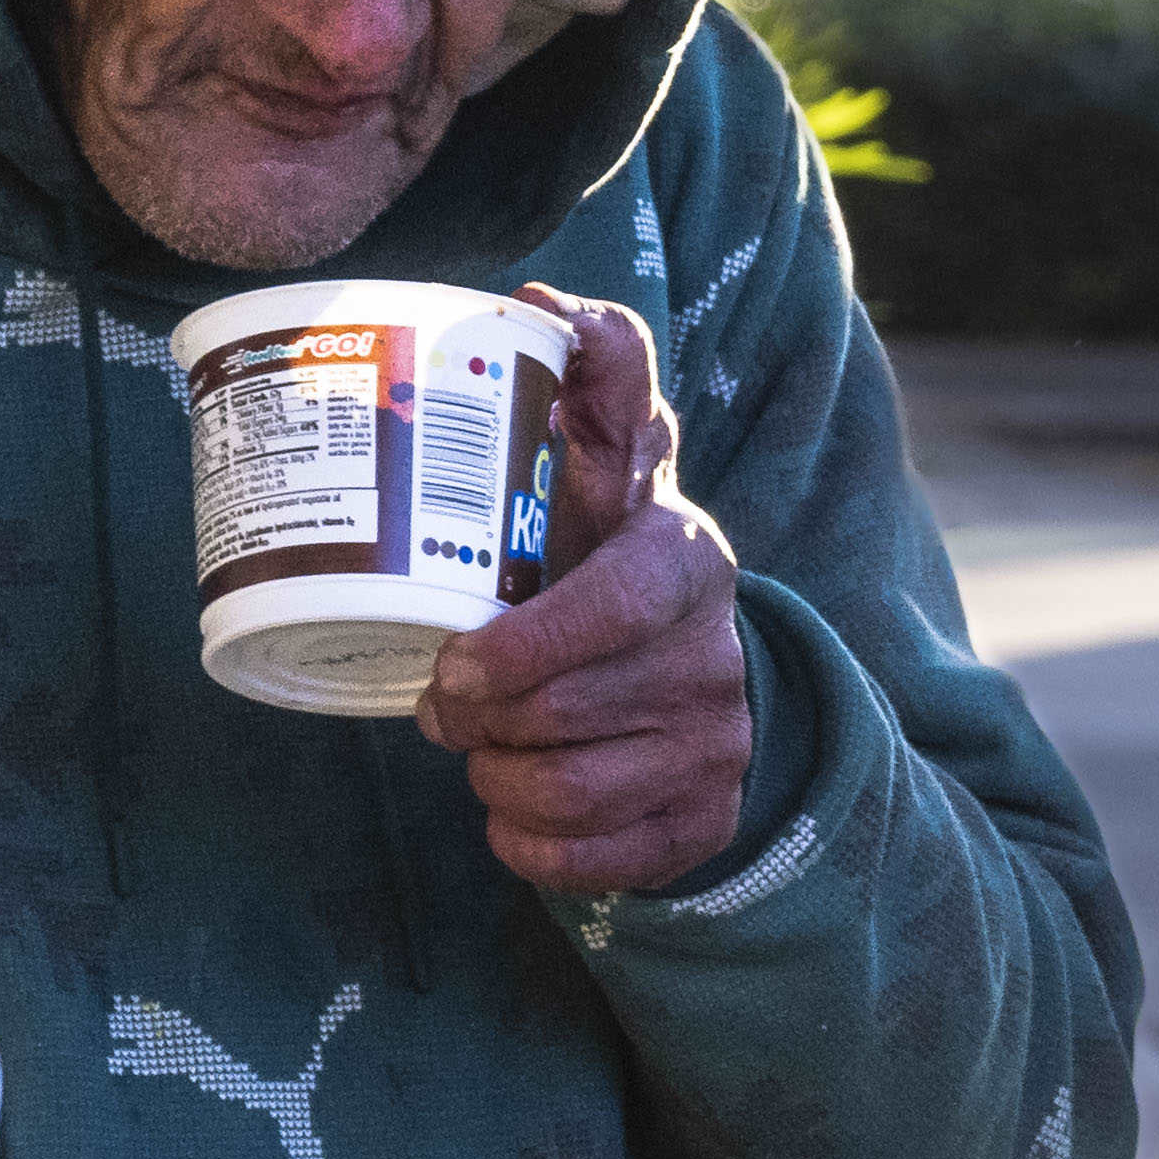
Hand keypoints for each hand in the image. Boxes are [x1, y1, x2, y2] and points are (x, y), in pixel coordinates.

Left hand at [415, 287, 753, 891]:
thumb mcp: (615, 469)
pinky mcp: (701, 825)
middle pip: (564, 715)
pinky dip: (528, 845)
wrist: (712, 681)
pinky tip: (518, 809)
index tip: (453, 666)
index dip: (522, 648)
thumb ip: (593, 380)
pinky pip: (587, 862)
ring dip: (497, 780)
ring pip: (567, 793)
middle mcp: (712, 657)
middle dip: (478, 721)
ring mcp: (715, 748)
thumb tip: (539, 296)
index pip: (614, 608)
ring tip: (485, 747)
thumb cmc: (618, 562)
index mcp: (685, 560)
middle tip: (443, 704)